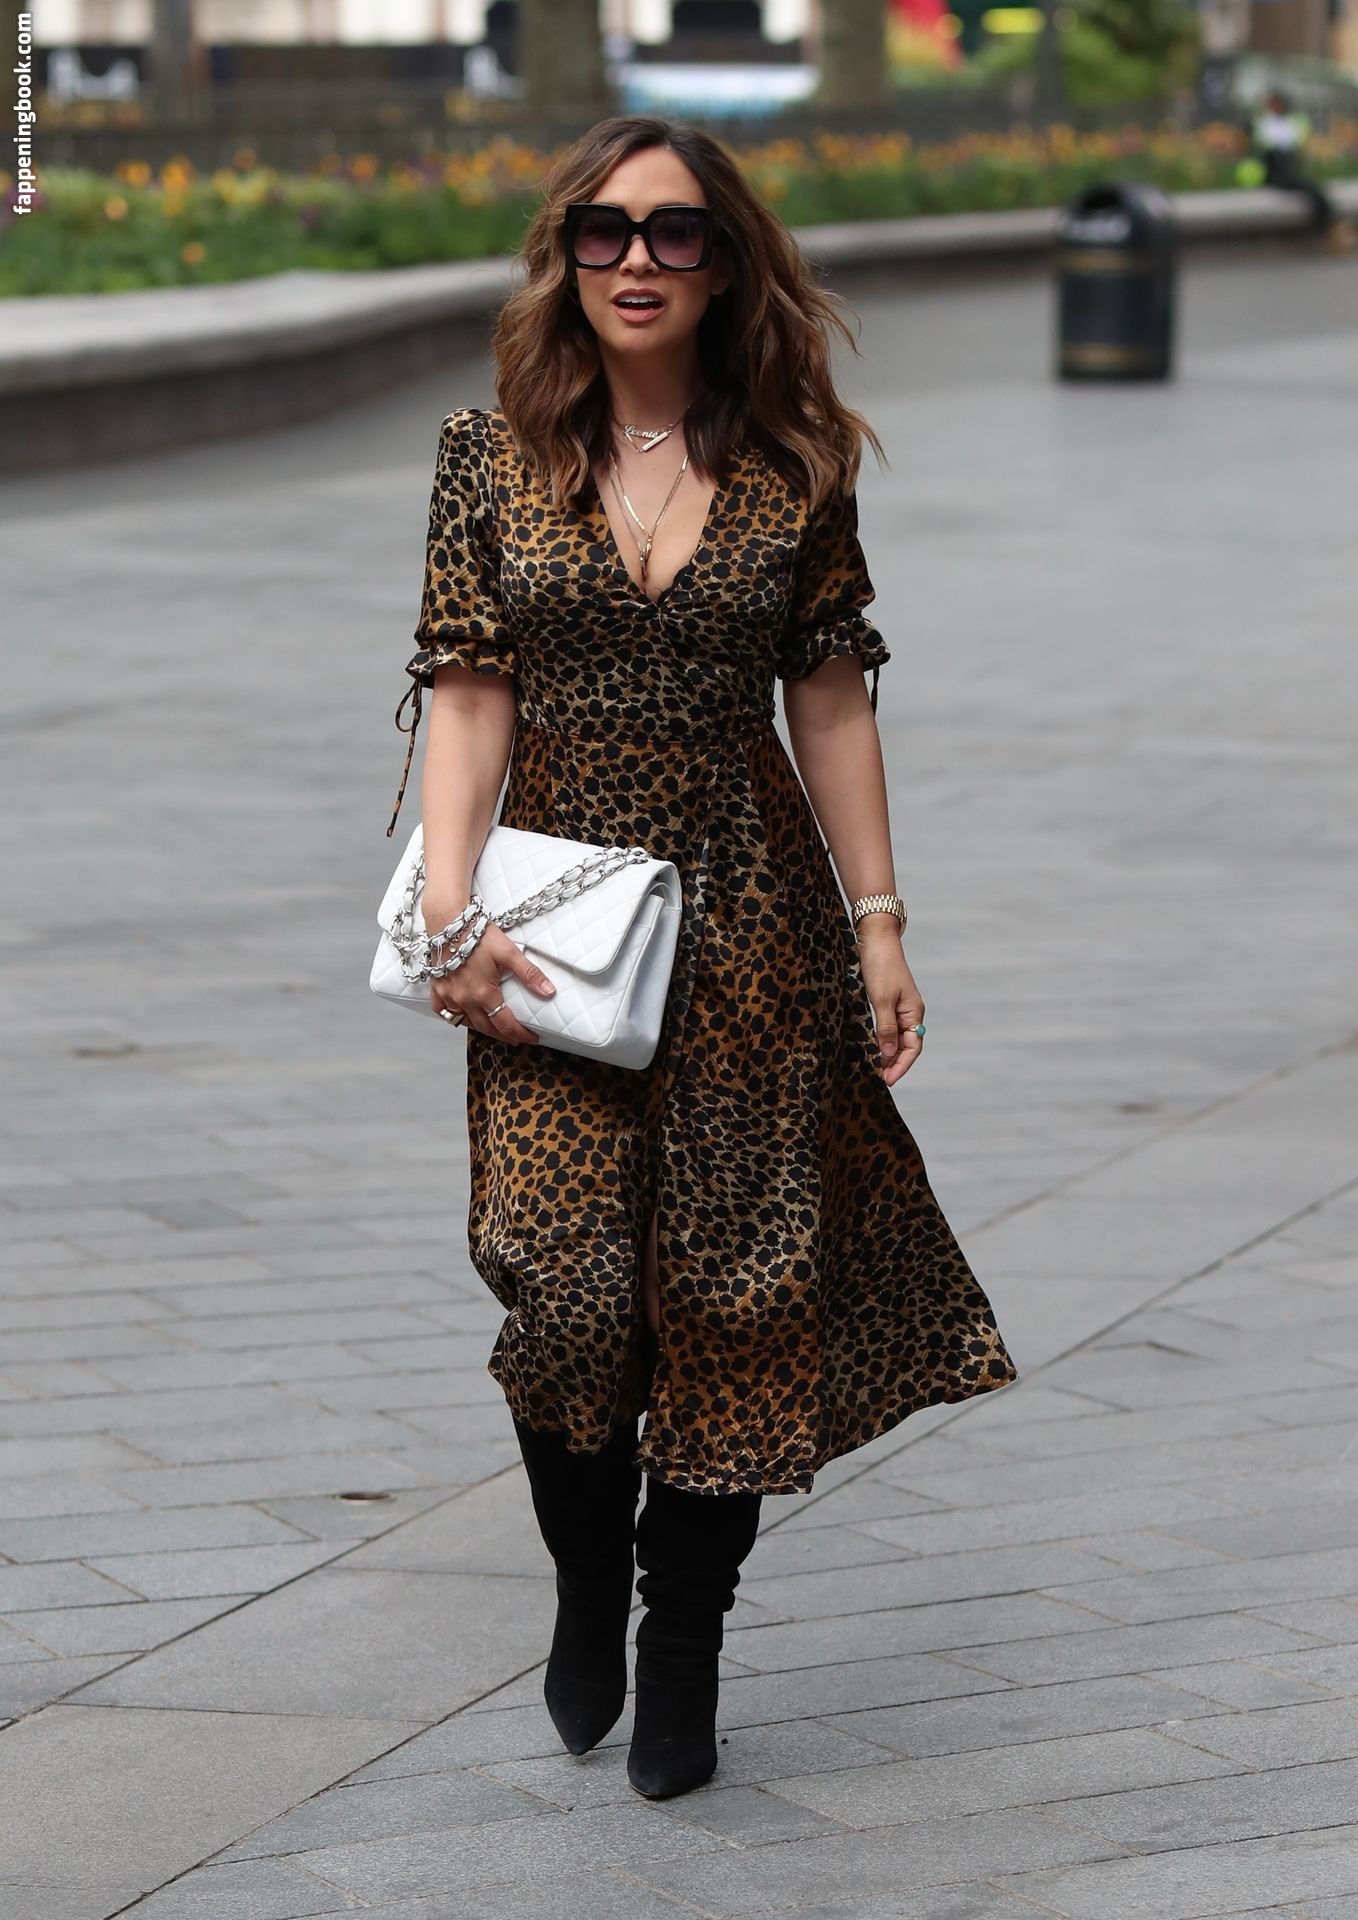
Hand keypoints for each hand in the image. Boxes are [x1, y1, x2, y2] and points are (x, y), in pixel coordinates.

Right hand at [424, 905, 556, 1044]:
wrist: (449, 922)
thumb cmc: (477, 935)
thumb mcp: (509, 953)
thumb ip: (529, 974)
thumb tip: (549, 992)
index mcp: (484, 994)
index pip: (506, 1024)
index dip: (520, 1034)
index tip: (531, 1038)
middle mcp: (465, 1000)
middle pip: (487, 1028)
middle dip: (504, 1035)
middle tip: (516, 1038)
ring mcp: (448, 996)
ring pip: (465, 1022)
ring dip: (481, 1028)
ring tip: (494, 1028)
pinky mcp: (437, 988)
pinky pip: (443, 1011)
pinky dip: (453, 1016)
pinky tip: (462, 1015)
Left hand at [856, 926, 923, 1087]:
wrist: (876, 940)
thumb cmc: (880, 967)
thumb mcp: (881, 999)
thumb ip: (885, 1027)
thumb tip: (888, 1053)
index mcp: (914, 1013)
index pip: (912, 1048)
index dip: (901, 1065)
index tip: (887, 1080)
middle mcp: (910, 1013)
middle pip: (906, 1046)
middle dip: (895, 1064)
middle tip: (880, 1080)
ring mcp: (900, 1008)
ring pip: (897, 1039)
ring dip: (888, 1055)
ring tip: (876, 1070)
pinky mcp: (888, 1002)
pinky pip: (888, 1029)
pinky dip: (882, 1041)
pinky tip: (873, 1049)